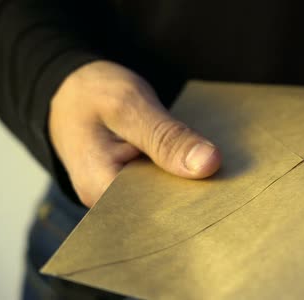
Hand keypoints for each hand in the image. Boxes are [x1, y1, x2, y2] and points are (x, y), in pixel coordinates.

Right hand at [49, 61, 220, 206]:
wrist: (71, 88)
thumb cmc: (91, 94)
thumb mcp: (129, 106)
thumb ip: (166, 137)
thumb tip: (208, 164)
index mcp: (100, 189)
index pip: (155, 215)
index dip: (191, 206)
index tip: (226, 192)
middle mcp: (109, 203)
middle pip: (163, 211)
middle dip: (196, 196)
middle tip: (232, 180)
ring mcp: (122, 195)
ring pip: (166, 199)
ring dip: (192, 184)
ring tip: (223, 172)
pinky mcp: (134, 184)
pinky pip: (165, 186)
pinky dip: (184, 174)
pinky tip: (204, 164)